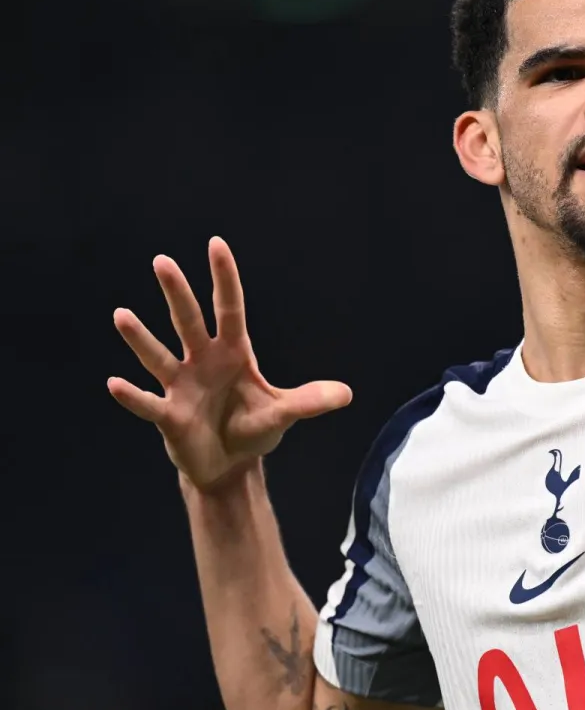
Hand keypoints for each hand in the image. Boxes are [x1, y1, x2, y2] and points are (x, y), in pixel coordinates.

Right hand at [107, 236, 351, 491]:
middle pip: (189, 323)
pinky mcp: (169, 416)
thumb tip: (346, 394)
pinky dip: (132, 397)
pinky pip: (148, 404)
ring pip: (159, 357)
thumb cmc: (252, 428)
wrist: (229, 465)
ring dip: (141, 338)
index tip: (216, 244)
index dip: (225, 279)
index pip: (229, 309)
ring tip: (122, 315)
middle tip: (163, 261)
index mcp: (233, 353)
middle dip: (178, 293)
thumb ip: (309, 402)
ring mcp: (182, 387)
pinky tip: (114, 383)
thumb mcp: (283, 413)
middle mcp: (203, 362)